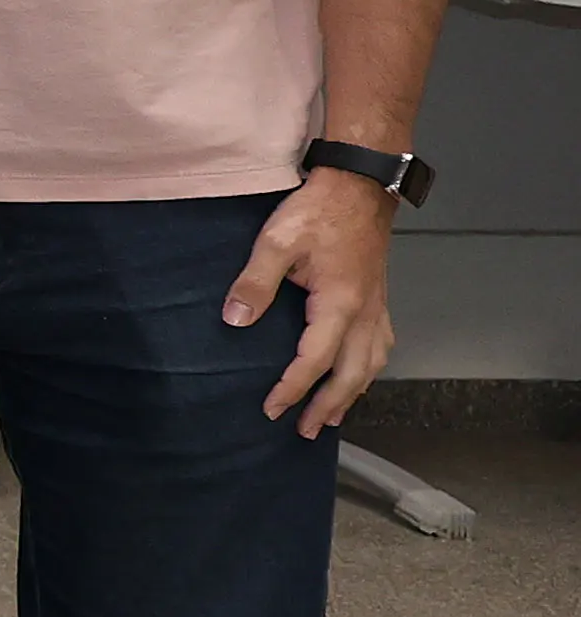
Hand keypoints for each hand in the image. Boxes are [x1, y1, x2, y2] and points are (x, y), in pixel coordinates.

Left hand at [234, 167, 397, 433]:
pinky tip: (358, 373)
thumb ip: (254, 283)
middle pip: (352, 373)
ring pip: (373, 362)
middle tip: (307, 430)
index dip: (293, 388)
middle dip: (329, 405)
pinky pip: (380, 344)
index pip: (314, 360)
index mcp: (340, 304)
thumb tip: (235, 321)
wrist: (360, 185)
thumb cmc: (320, 210)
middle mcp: (365, 312)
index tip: (272, 408)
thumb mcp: (276, 242)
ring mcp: (377, 306)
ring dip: (353, 392)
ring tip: (333, 414)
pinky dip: (369, 368)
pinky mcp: (378, 297)